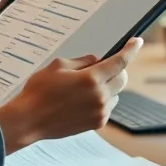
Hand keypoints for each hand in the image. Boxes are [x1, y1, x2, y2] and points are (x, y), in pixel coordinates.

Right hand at [0, 37, 143, 153]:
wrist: (29, 120)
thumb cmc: (39, 91)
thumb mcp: (58, 66)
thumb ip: (82, 61)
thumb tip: (96, 61)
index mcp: (90, 79)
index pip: (119, 62)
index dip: (130, 50)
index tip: (137, 42)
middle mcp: (99, 96)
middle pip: (122, 78)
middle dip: (116, 69)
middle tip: (101, 66)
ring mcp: (99, 112)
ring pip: (116, 93)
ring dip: (108, 86)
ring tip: (85, 87)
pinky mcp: (96, 123)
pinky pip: (108, 107)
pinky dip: (102, 99)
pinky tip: (82, 99)